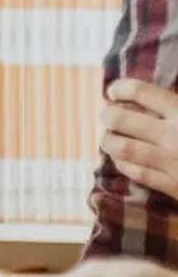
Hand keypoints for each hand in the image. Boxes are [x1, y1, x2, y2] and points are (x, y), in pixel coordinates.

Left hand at [101, 79, 177, 199]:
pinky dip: (124, 165)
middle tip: (106, 114)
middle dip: (107, 114)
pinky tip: (122, 161)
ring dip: (108, 140)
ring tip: (108, 137)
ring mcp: (171, 163)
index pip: (140, 91)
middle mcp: (173, 136)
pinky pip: (138, 174)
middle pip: (120, 119)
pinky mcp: (175, 188)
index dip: (120, 88)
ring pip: (122, 148)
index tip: (113, 91)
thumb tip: (167, 97)